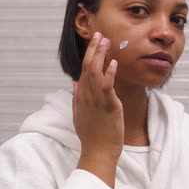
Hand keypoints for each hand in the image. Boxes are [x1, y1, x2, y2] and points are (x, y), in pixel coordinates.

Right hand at [72, 31, 123, 160]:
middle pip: (87, 67)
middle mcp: (86, 96)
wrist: (97, 153)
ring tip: (105, 41)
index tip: (95, 42)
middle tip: (99, 34)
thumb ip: (76, 98)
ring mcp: (96, 101)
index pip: (83, 71)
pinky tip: (113, 62)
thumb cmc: (92, 136)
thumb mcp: (80, 115)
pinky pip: (107, 86)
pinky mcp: (108, 106)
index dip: (89, 54)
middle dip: (93, 49)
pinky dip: (109, 73)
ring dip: (100, 55)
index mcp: (81, 97)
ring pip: (95, 72)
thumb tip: (74, 83)